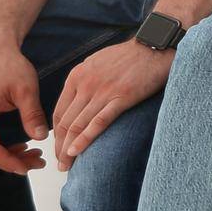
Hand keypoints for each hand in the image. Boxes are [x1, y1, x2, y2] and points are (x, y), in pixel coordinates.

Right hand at [0, 33, 48, 174]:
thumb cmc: (10, 68)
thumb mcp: (26, 90)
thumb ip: (32, 115)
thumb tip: (41, 138)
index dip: (11, 163)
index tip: (31, 167)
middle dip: (13, 162)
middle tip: (39, 161)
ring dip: (8, 157)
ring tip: (34, 155)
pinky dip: (2, 149)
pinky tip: (22, 146)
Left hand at [50, 40, 172, 171]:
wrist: (155, 45)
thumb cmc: (131, 54)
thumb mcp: (98, 62)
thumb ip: (85, 80)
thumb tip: (78, 100)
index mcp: (77, 76)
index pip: (59, 111)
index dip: (56, 134)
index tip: (58, 147)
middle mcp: (85, 84)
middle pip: (65, 122)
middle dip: (59, 146)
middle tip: (60, 163)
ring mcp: (103, 91)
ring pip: (78, 125)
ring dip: (68, 149)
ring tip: (66, 165)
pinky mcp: (122, 97)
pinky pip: (99, 122)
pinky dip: (85, 139)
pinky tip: (77, 152)